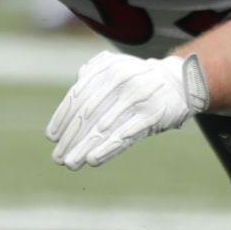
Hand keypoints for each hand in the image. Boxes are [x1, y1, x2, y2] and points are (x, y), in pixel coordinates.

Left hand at [46, 49, 207, 170]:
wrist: (178, 81)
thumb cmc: (138, 77)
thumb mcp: (115, 66)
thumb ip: (92, 74)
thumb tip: (72, 94)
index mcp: (106, 68)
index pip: (77, 96)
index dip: (62, 118)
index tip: (51, 137)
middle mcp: (120, 80)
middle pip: (87, 114)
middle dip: (70, 137)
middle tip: (57, 157)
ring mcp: (137, 98)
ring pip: (103, 127)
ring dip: (84, 147)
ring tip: (71, 163)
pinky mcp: (152, 116)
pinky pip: (125, 135)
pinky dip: (107, 148)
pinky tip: (92, 159)